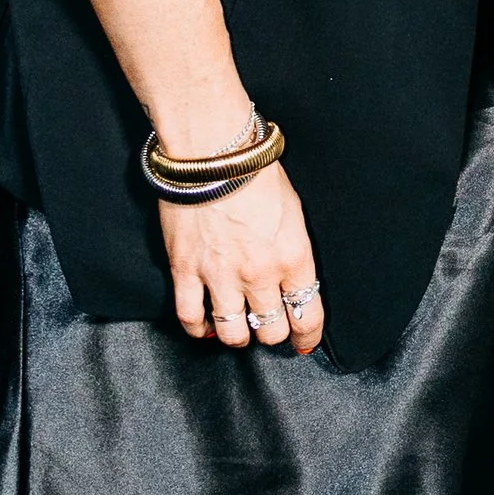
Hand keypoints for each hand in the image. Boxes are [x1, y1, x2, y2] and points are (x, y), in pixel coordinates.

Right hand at [159, 164, 325, 354]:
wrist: (213, 152)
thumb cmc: (256, 173)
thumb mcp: (294, 214)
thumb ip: (294, 253)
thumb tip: (294, 280)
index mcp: (293, 258)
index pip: (307, 315)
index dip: (307, 336)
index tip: (304, 342)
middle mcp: (260, 275)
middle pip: (271, 330)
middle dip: (273, 333)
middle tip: (269, 327)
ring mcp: (220, 276)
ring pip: (233, 334)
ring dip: (238, 336)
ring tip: (238, 328)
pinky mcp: (185, 270)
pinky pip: (190, 317)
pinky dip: (198, 329)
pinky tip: (205, 327)